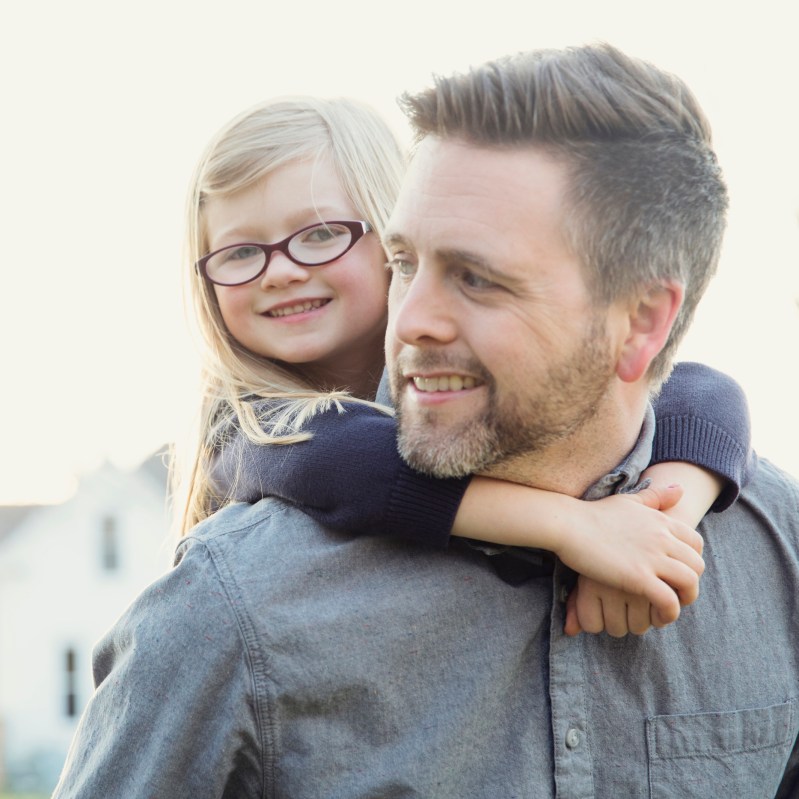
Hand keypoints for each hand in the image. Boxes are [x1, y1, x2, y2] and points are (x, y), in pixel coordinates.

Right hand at [555, 482, 703, 629]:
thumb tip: (680, 488)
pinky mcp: (638, 577)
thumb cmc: (594, 513)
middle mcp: (662, 538)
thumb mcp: (629, 500)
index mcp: (661, 521)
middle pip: (697, 565)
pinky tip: (657, 616)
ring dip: (685, 599)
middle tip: (674, 593)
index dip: (691, 560)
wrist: (569, 524)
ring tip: (668, 607)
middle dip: (691, 582)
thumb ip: (656, 497)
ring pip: (689, 583)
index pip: (696, 544)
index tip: (675, 571)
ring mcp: (652, 557)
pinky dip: (669, 613)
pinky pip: (669, 601)